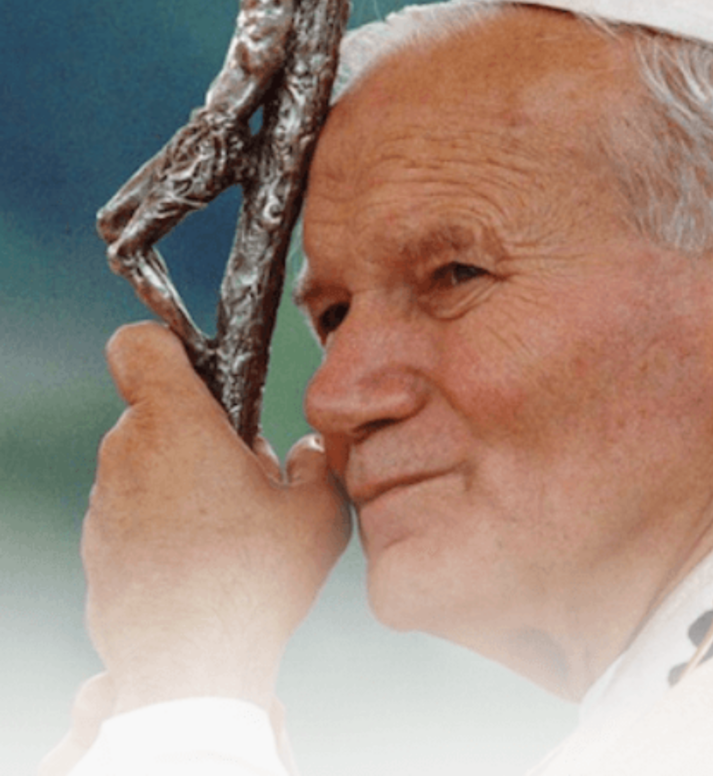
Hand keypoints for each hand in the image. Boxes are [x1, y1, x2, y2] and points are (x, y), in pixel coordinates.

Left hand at [84, 322, 349, 713]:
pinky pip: (132, 511)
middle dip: (199, 429)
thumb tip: (301, 456)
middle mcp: (127, 454)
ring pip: (145, 463)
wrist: (192, 667)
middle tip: (244, 475)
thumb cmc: (254, 580)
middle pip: (156, 411)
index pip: (139, 345)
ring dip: (181, 477)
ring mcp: (105, 504)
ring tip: (227, 527)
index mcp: (177, 425)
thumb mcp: (316, 513)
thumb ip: (313, 466)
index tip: (203, 369)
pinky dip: (161, 521)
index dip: (168, 343)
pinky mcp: (97, 548)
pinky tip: (201, 562)